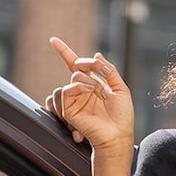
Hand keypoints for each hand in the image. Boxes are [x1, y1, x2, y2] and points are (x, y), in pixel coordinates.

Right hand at [45, 37, 134, 155]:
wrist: (118, 135)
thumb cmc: (122, 116)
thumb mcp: (120, 88)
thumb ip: (109, 71)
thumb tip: (97, 54)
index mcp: (92, 85)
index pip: (75, 65)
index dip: (64, 52)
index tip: (53, 40)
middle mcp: (81, 91)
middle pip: (78, 67)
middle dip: (92, 65)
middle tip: (105, 74)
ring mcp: (74, 100)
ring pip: (74, 77)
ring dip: (89, 80)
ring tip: (100, 93)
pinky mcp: (68, 110)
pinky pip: (65, 91)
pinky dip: (78, 88)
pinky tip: (89, 93)